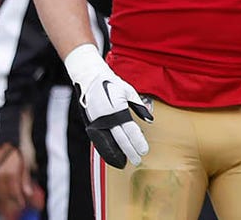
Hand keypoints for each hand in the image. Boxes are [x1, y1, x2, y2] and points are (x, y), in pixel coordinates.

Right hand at [0, 143, 34, 214]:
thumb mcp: (25, 164)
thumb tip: (29, 193)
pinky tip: (2, 188)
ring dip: (4, 195)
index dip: (18, 199)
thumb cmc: (15, 152)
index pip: (14, 192)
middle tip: (18, 200)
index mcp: (11, 174)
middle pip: (5, 194)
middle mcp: (0, 176)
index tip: (22, 203)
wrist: (1, 141)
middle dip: (12, 198)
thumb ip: (25, 179)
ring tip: (11, 195)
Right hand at [65, 45, 151, 168]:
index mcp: (116, 109)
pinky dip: (107, 149)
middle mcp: (105, 118)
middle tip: (137, 160)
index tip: (144, 151)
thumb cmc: (112, 84)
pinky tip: (113, 154)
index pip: (130, 130)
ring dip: (117, 153)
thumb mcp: (129, 91)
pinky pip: (99, 140)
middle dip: (129, 151)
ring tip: (126, 162)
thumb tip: (150, 120)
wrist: (90, 80)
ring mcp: (96, 122)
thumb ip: (139, 106)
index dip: (137, 141)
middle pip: (120, 139)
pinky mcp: (90, 124)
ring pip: (108, 143)